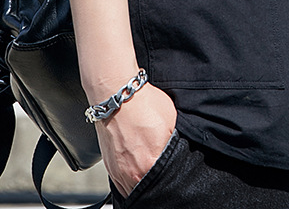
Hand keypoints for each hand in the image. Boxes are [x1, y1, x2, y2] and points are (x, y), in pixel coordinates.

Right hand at [95, 82, 177, 197]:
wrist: (116, 95)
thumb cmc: (143, 104)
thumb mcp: (172, 120)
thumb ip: (174, 143)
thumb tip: (179, 152)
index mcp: (151, 164)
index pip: (165, 186)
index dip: (171, 184)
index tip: (175, 181)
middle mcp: (132, 173)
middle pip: (148, 192)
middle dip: (157, 186)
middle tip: (163, 178)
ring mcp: (118, 171)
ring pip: (133, 191)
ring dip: (142, 185)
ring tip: (150, 174)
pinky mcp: (109, 166)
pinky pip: (121, 184)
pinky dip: (130, 180)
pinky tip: (137, 171)